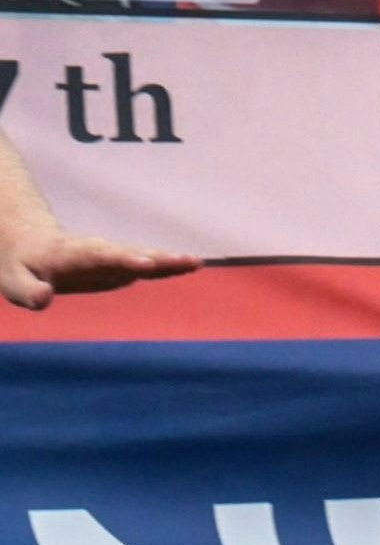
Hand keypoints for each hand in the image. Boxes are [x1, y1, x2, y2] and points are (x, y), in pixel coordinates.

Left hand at [1, 229, 201, 309]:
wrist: (30, 244)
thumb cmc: (19, 266)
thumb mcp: (12, 281)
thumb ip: (27, 291)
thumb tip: (44, 300)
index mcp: (72, 254)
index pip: (101, 256)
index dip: (123, 259)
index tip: (146, 264)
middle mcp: (98, 251)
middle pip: (131, 253)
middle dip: (157, 257)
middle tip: (186, 261)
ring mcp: (111, 258)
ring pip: (143, 257)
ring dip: (169, 261)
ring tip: (195, 263)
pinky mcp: (119, 266)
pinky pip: (147, 265)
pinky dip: (168, 266)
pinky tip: (190, 266)